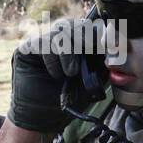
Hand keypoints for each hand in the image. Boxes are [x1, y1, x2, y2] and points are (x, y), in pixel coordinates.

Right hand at [8, 17, 101, 132]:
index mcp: (80, 44)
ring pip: (60, 30)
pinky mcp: (28, 48)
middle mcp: (62, 39)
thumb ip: (102, 63)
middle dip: (85, 37)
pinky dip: (52, 58)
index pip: (91, 28)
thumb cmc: (70, 99)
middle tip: (90, 52)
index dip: (101, 32)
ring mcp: (44, 42)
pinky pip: (43, 42)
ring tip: (71, 73)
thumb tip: (114, 48)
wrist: (45, 118)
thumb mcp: (93, 80)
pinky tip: (56, 74)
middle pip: (76, 24)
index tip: (111, 44)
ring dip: (69, 51)